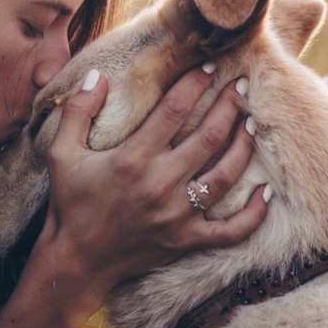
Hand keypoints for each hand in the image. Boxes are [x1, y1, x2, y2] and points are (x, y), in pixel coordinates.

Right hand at [35, 65, 267, 300]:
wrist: (76, 260)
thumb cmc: (70, 203)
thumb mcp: (61, 153)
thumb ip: (77, 111)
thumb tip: (96, 75)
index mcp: (132, 159)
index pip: (174, 110)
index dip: (196, 83)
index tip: (210, 66)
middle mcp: (160, 184)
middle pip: (209, 136)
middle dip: (230, 105)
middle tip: (242, 85)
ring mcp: (177, 215)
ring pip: (226, 175)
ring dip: (244, 145)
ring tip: (251, 123)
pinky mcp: (186, 240)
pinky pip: (232, 230)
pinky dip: (254, 212)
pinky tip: (266, 190)